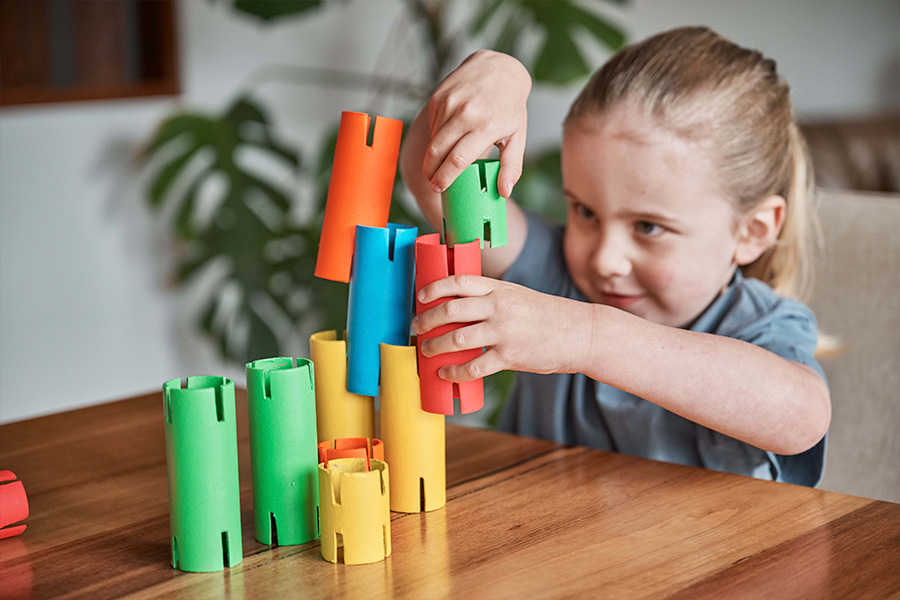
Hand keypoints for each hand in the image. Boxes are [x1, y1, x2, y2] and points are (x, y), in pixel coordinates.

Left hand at [412, 275, 591, 380]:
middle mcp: (499, 307)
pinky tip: (446, 372)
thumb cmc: (548, 315)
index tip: (420, 296)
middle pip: (451, 310)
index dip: (434, 287)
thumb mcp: (518, 295)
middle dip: (426, 319)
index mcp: (500, 288)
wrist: (580, 333)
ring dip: (435, 345)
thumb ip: (492, 297)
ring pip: (457, 338)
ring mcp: (504, 332)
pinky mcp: (510, 356)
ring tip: (426, 350)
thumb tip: (459, 306)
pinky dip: (454, 371)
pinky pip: (473, 366)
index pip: (458, 281)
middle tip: (417, 327)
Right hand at [425, 50, 530, 197]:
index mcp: (486, 127)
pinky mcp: (439, 96)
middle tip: (433, 182)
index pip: (458, 160)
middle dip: (431, 171)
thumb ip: (511, 166)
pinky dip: (436, 136)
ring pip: (433, 138)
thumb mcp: (517, 137)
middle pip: (438, 151)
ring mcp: (450, 103)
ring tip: (439, 163)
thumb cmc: (510, 107)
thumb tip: (505, 192)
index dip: (445, 177)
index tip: (438, 188)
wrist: (499, 69)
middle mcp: (466, 113)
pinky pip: (432, 124)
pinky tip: (445, 138)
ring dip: (433, 154)